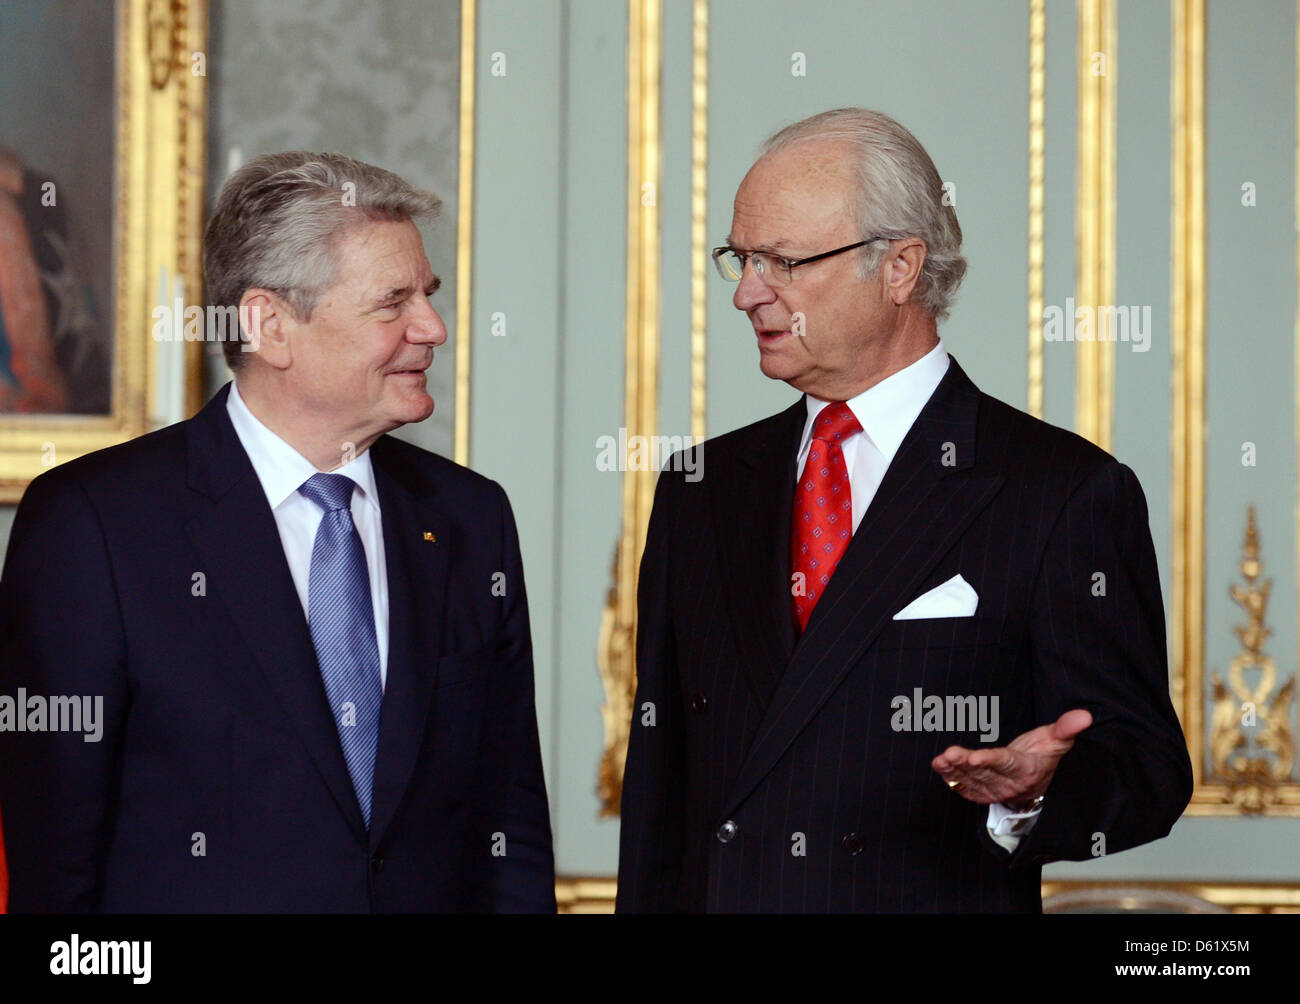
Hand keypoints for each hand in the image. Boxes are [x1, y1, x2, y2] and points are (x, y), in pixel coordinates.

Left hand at [931, 709, 1092, 808]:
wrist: (1036, 782)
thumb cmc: (1043, 755)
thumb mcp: (1056, 741)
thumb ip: (1066, 728)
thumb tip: (1085, 715)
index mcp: (1025, 769)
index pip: (1006, 763)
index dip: (991, 761)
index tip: (975, 756)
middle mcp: (1008, 783)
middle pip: (984, 772)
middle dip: (965, 764)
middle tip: (949, 754)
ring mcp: (993, 789)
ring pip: (971, 780)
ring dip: (954, 770)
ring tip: (940, 760)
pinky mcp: (981, 792)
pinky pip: (964, 787)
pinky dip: (951, 778)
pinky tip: (939, 767)